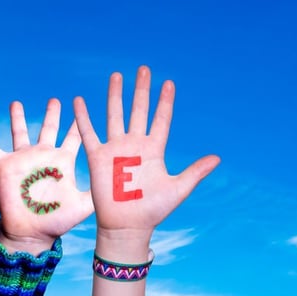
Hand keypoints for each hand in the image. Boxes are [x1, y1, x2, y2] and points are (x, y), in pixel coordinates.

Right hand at [0, 99, 92, 253]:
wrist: (31, 233)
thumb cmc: (57, 222)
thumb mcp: (83, 206)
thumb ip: (97, 191)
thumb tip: (117, 182)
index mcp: (63, 162)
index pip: (73, 137)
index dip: (77, 123)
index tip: (82, 105)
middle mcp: (43, 156)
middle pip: (48, 128)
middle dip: (52, 114)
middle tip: (55, 100)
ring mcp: (23, 160)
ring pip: (20, 132)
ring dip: (17, 118)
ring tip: (16, 103)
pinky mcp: (5, 167)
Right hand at [74, 66, 219, 244]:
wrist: (127, 226)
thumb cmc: (153, 211)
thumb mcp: (178, 189)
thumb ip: (195, 171)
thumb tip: (218, 158)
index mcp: (154, 150)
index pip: (160, 119)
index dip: (164, 102)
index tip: (168, 83)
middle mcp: (134, 145)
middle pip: (138, 110)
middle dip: (140, 90)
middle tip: (143, 69)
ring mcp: (115, 149)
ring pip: (114, 115)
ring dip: (115, 95)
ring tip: (116, 75)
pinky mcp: (97, 157)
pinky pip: (88, 133)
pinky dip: (83, 117)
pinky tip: (78, 101)